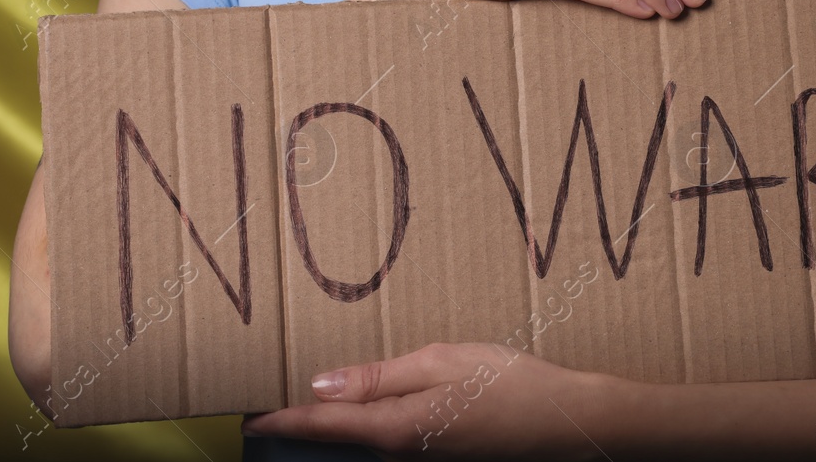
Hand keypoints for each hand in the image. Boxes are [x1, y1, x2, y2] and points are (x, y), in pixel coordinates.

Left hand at [240, 342, 611, 460]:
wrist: (572, 424)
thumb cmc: (513, 386)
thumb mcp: (442, 363)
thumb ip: (379, 376)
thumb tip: (320, 385)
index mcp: (394, 428)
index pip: (322, 425)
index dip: (280, 419)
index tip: (244, 413)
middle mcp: (401, 451)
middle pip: (336, 436)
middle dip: (302, 418)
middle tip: (266, 393)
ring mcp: (422, 456)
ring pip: (362, 438)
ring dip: (335, 418)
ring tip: (308, 392)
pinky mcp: (440, 452)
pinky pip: (389, 436)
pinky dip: (367, 420)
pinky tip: (366, 399)